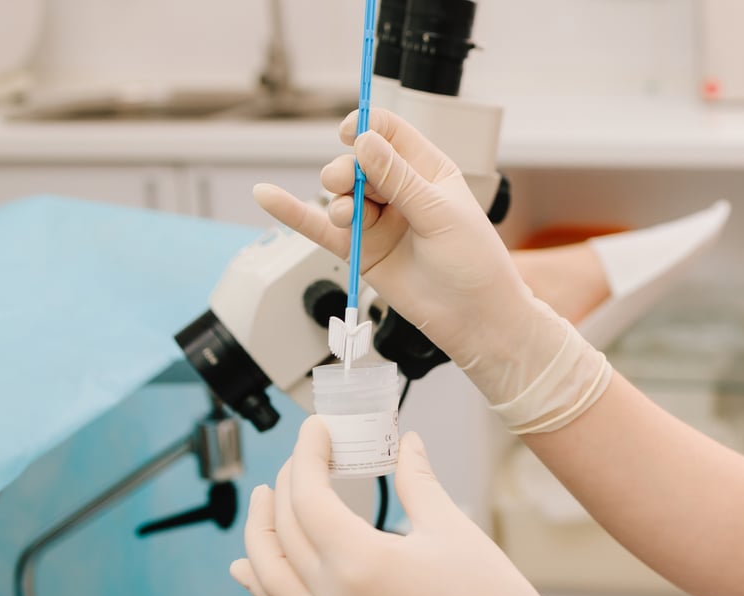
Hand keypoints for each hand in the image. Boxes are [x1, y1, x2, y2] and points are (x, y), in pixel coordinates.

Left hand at [230, 420, 630, 595]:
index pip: (308, 497)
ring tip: (265, 497)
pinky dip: (261, 580)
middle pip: (284, 528)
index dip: (307, 455)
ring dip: (260, 530)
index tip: (316, 430)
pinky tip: (249, 566)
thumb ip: (416, 480)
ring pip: (267, 572)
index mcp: (359, 563)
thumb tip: (405, 444)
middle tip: (308, 453)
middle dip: (288, 481)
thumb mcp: (449, 526)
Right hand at [253, 109, 611, 433]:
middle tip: (352, 185)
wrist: (476, 319)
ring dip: (336, 196)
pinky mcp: (361, 250)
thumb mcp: (440, 214)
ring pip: (340, 192)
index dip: (367, 127)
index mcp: (429, 171)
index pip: (390, 132)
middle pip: (358, 161)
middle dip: (348, 169)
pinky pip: (321, 227)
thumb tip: (365, 142)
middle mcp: (401, 191)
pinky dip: (293, 213)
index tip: (351, 133)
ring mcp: (379, 220)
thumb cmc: (475, 265)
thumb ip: (399, 178)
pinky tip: (267, 197)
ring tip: (347, 214)